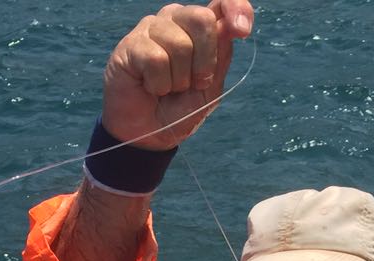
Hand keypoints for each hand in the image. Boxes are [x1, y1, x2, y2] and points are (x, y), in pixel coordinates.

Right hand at [103, 0, 254, 149]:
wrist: (150, 135)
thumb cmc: (178, 110)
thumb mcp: (210, 88)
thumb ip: (221, 57)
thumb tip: (230, 26)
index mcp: (200, 28)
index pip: (221, 3)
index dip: (235, 7)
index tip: (242, 30)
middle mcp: (176, 21)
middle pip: (202, 19)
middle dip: (204, 62)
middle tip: (194, 84)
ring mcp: (152, 29)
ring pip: (180, 44)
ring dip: (179, 80)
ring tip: (168, 89)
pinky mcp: (131, 44)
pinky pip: (156, 59)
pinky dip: (158, 84)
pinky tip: (150, 87)